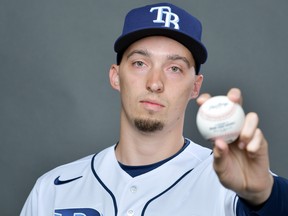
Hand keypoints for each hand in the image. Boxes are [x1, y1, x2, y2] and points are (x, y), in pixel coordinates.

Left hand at [197, 88, 273, 204]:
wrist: (248, 186)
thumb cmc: (230, 174)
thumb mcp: (219, 168)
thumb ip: (219, 156)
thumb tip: (218, 142)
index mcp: (220, 131)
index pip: (214, 112)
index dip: (208, 102)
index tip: (202, 101)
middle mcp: (234, 128)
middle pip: (236, 105)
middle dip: (234, 96)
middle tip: (232, 99)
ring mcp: (248, 133)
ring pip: (251, 117)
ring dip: (247, 126)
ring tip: (242, 141)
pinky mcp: (260, 140)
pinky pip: (259, 134)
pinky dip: (254, 142)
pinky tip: (249, 151)